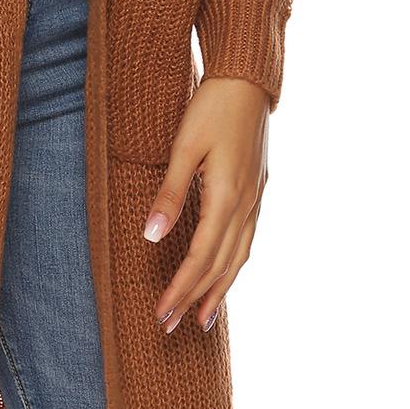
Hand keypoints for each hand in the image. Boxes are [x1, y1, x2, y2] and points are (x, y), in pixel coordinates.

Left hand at [144, 76, 269, 334]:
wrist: (248, 80)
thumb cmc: (211, 107)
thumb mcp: (184, 146)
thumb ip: (170, 193)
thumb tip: (151, 235)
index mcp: (227, 197)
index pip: (199, 257)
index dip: (181, 289)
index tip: (162, 314)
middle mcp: (246, 205)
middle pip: (220, 265)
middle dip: (195, 299)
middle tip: (172, 328)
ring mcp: (256, 199)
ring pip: (239, 257)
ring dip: (219, 290)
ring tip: (203, 318)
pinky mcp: (258, 190)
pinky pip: (246, 241)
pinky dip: (233, 266)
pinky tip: (225, 273)